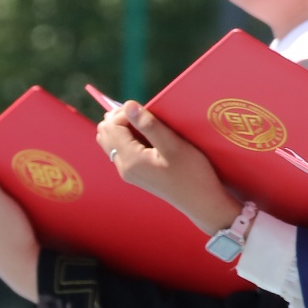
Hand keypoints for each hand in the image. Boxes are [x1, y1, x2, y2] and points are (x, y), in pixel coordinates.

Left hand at [95, 97, 241, 232]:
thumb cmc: (192, 173)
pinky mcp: (136, 174)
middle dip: (121, 119)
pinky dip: (130, 139)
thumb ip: (149, 125)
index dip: (125, 112)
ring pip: (112, 141)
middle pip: (106, 133)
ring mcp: (128, 172)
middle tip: (146, 115)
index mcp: (130, 160)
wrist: (201, 202)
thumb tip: (128, 105)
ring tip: (148, 126)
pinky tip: (150, 138)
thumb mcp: (173, 146)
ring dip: (125, 128)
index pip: (112, 126)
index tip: (147, 111)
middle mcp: (124, 167)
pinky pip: (122, 150)